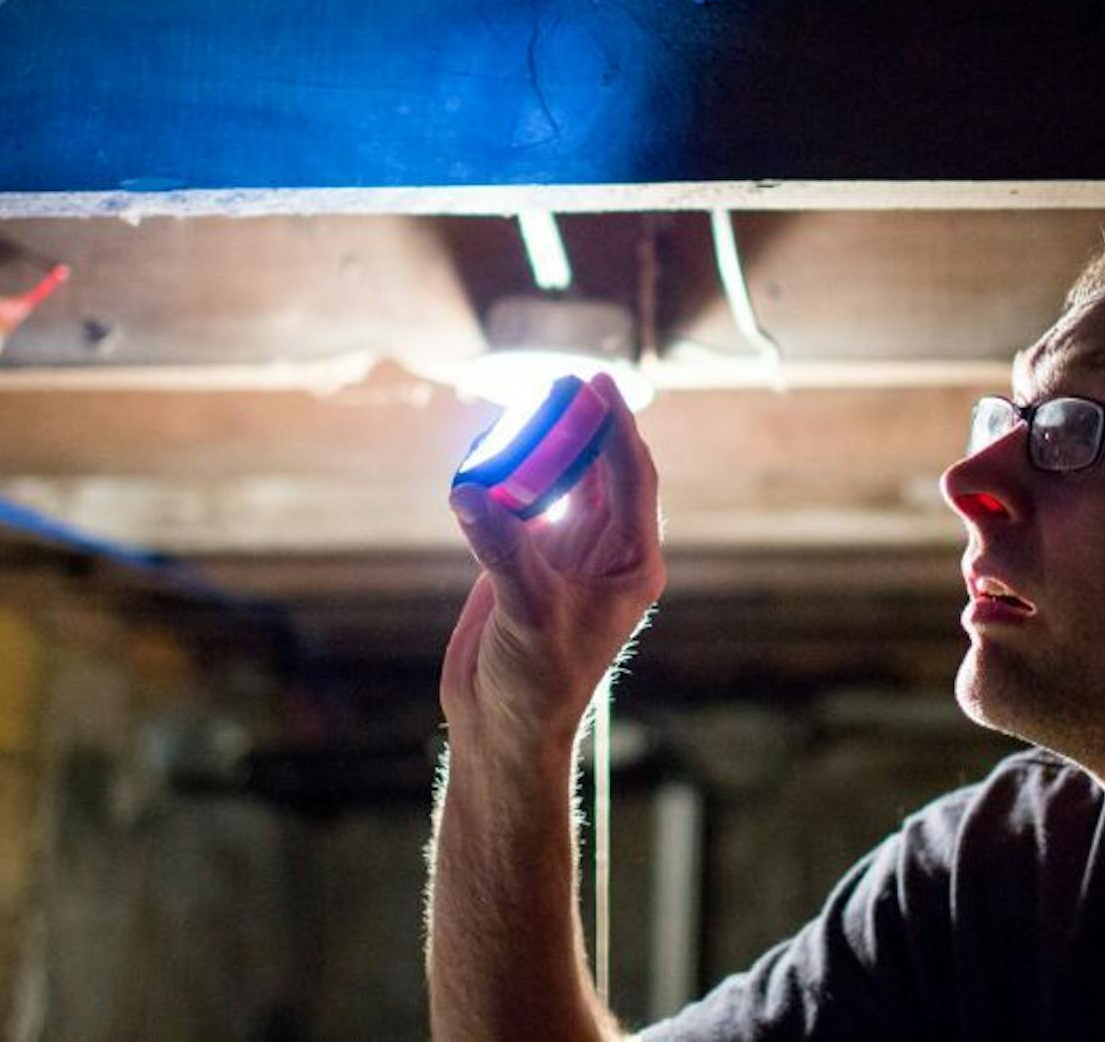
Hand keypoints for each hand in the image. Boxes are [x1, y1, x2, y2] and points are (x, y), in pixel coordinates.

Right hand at [440, 372, 666, 753]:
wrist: (503, 724)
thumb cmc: (537, 681)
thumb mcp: (528, 612)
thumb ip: (503, 551)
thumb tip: (472, 492)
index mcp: (632, 564)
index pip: (632, 478)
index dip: (616, 427)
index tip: (598, 383)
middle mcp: (605, 555)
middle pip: (600, 470)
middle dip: (583, 426)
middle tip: (559, 381)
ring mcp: (565, 557)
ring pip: (563, 484)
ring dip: (547, 447)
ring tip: (526, 404)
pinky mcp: (525, 563)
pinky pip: (522, 504)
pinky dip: (507, 478)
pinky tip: (489, 453)